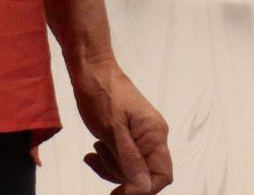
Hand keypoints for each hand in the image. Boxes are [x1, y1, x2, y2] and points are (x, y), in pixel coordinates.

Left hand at [71, 56, 171, 193]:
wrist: (92, 71)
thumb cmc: (103, 93)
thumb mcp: (113, 130)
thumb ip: (130, 159)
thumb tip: (144, 187)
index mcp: (155, 133)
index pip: (162, 175)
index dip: (143, 189)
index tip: (120, 192)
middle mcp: (153, 136)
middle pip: (143, 175)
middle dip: (119, 173)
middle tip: (100, 153)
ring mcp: (142, 137)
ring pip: (130, 169)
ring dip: (109, 165)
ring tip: (96, 147)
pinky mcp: (129, 136)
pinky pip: (122, 159)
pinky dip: (106, 159)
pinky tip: (93, 150)